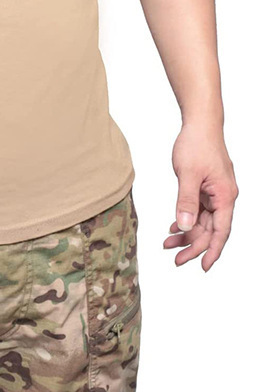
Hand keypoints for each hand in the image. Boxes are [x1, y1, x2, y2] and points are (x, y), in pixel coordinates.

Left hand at [164, 123, 237, 270]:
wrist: (199, 125)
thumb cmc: (197, 145)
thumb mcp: (188, 174)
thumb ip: (186, 201)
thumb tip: (186, 226)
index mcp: (224, 196)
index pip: (221, 231)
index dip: (212, 251)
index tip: (203, 267)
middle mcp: (222, 197)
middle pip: (210, 230)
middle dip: (193, 246)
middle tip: (175, 259)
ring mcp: (214, 193)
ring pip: (202, 222)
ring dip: (187, 234)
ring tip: (167, 244)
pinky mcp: (204, 189)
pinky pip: (197, 211)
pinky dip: (186, 221)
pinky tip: (173, 228)